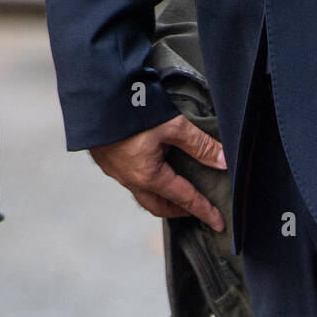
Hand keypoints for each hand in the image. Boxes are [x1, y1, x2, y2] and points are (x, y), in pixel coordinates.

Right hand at [89, 115, 227, 230]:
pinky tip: (150, 169)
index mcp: (149, 176)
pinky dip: (145, 182)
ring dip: (161, 198)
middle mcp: (131, 180)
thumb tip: (224, 161)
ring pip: (142, 195)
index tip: (219, 224)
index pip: (185, 199)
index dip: (204, 211)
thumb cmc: (132, 107)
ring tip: (175, 190)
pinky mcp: (106, 159)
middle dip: (179, 210)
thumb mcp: (172, 124)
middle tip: (196, 208)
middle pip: (159, 206)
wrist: (92, 92)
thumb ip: (199, 145)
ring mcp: (116, 171)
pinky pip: (129, 180)